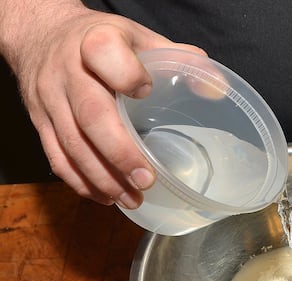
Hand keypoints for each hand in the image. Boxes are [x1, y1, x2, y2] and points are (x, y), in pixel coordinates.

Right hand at [4, 4, 205, 207]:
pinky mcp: (39, 122)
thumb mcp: (138, 37)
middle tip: (146, 180)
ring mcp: (49, 99)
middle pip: (90, 116)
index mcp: (94, 42)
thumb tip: (217, 89)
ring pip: (72, 144)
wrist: (38, 35)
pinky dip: (82, 182)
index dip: (125, 74)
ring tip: (132, 198)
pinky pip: (57, 158)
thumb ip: (177, 57)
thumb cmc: (99, 40)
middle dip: (120, 154)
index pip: (104, 53)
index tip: (145, 91)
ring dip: (104, 178)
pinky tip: (106, 196)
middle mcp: (67, 72)